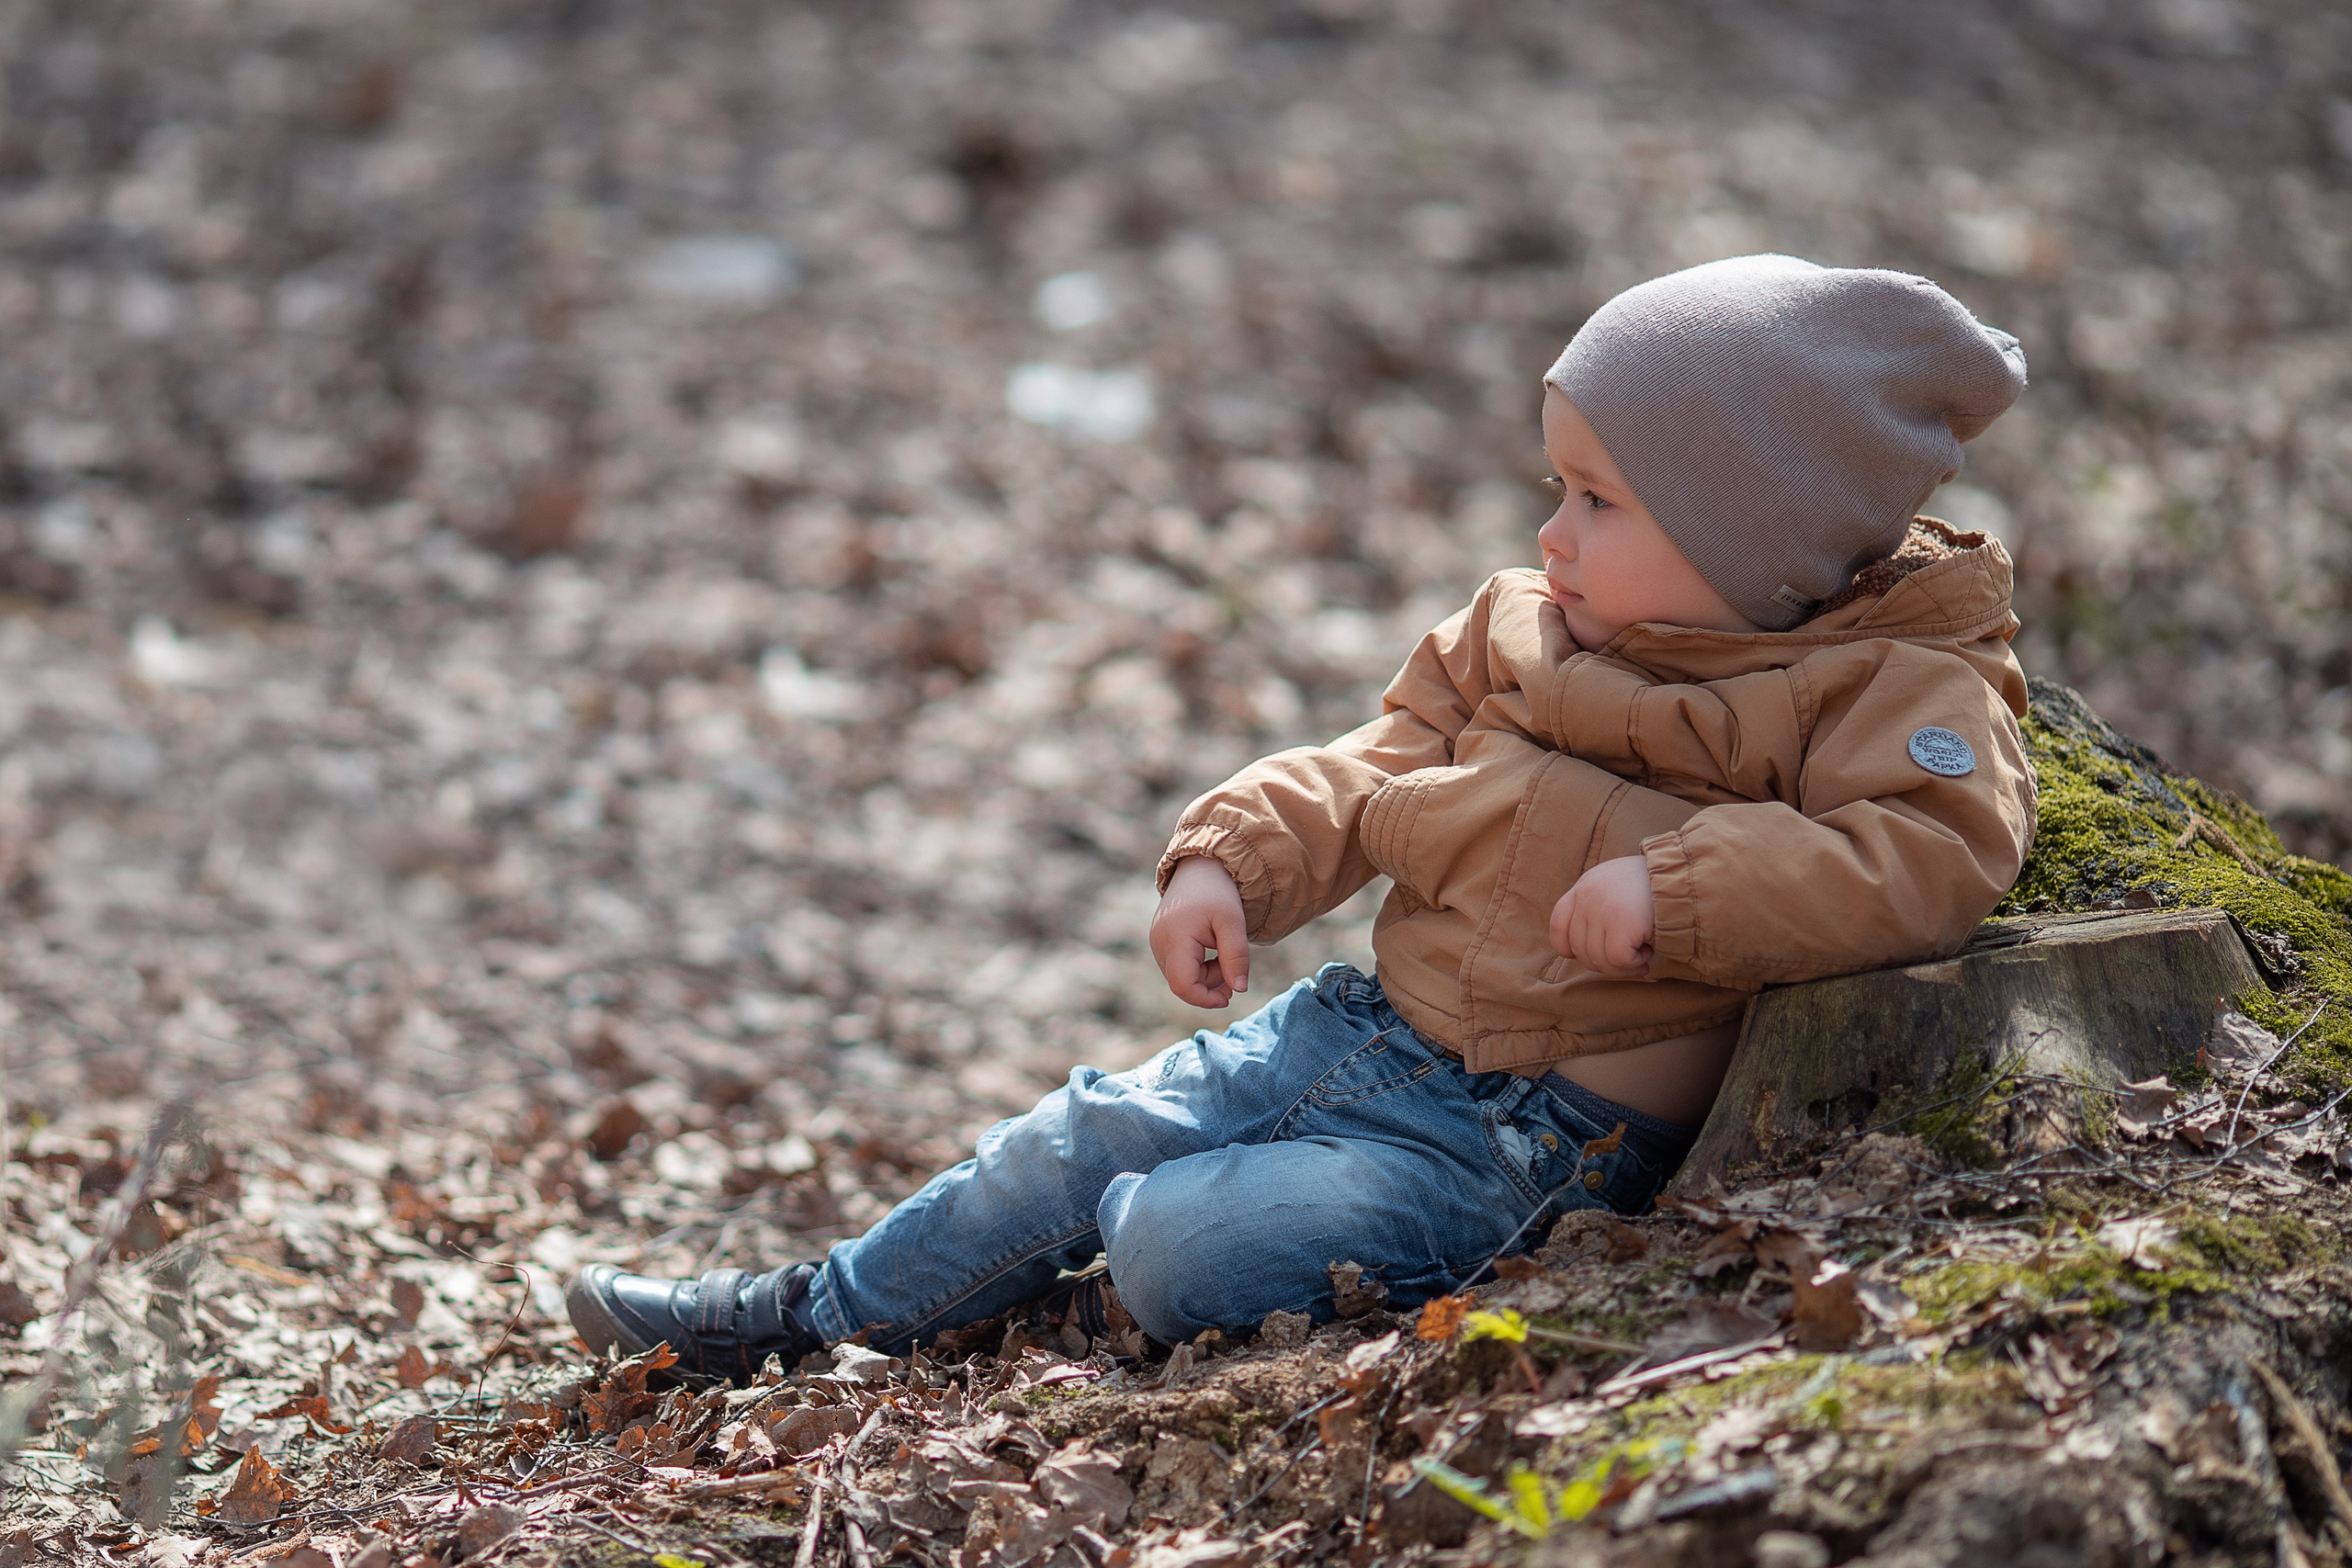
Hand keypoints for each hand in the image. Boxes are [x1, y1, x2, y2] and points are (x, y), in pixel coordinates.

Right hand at [1150, 856, 1250, 1007]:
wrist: (1199, 868)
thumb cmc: (1218, 893)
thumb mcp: (1233, 922)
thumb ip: (1236, 957)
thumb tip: (1240, 990)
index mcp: (1175, 938)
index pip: (1183, 985)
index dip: (1205, 999)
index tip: (1230, 996)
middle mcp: (1158, 944)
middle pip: (1183, 983)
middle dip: (1210, 983)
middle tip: (1232, 966)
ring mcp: (1156, 943)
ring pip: (1180, 976)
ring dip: (1205, 974)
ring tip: (1222, 951)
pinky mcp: (1159, 941)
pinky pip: (1177, 965)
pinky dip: (1197, 965)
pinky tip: (1209, 947)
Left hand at [1548, 854, 1654, 976]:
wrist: (1684, 873)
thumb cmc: (1655, 885)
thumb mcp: (1617, 886)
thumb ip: (1597, 909)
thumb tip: (1584, 953)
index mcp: (1584, 886)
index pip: (1558, 925)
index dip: (1571, 949)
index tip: (1594, 955)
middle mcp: (1587, 896)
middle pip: (1579, 949)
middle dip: (1604, 964)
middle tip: (1629, 960)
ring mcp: (1601, 909)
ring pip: (1598, 959)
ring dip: (1622, 966)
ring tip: (1643, 953)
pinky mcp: (1621, 923)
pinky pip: (1618, 960)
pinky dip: (1634, 964)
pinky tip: (1648, 952)